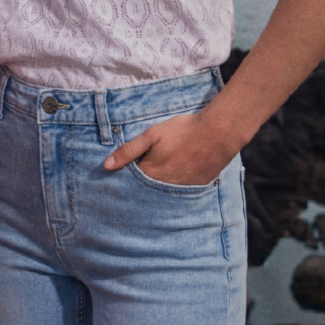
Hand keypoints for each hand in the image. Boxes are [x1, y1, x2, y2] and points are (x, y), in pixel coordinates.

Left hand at [103, 109, 235, 185]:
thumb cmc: (183, 131)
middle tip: (136, 181)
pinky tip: (175, 179)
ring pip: (163, 193)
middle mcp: (164, 186)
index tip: (117, 179)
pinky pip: (180, 193)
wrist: (217, 133)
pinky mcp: (196, 188)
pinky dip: (174, 188)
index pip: (131, 183)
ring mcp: (182, 189)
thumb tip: (106, 166)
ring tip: (156, 180)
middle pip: (146, 191)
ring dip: (157, 189)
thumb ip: (129, 151)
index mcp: (151, 173)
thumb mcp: (152, 135)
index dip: (125, 179)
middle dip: (139, 188)